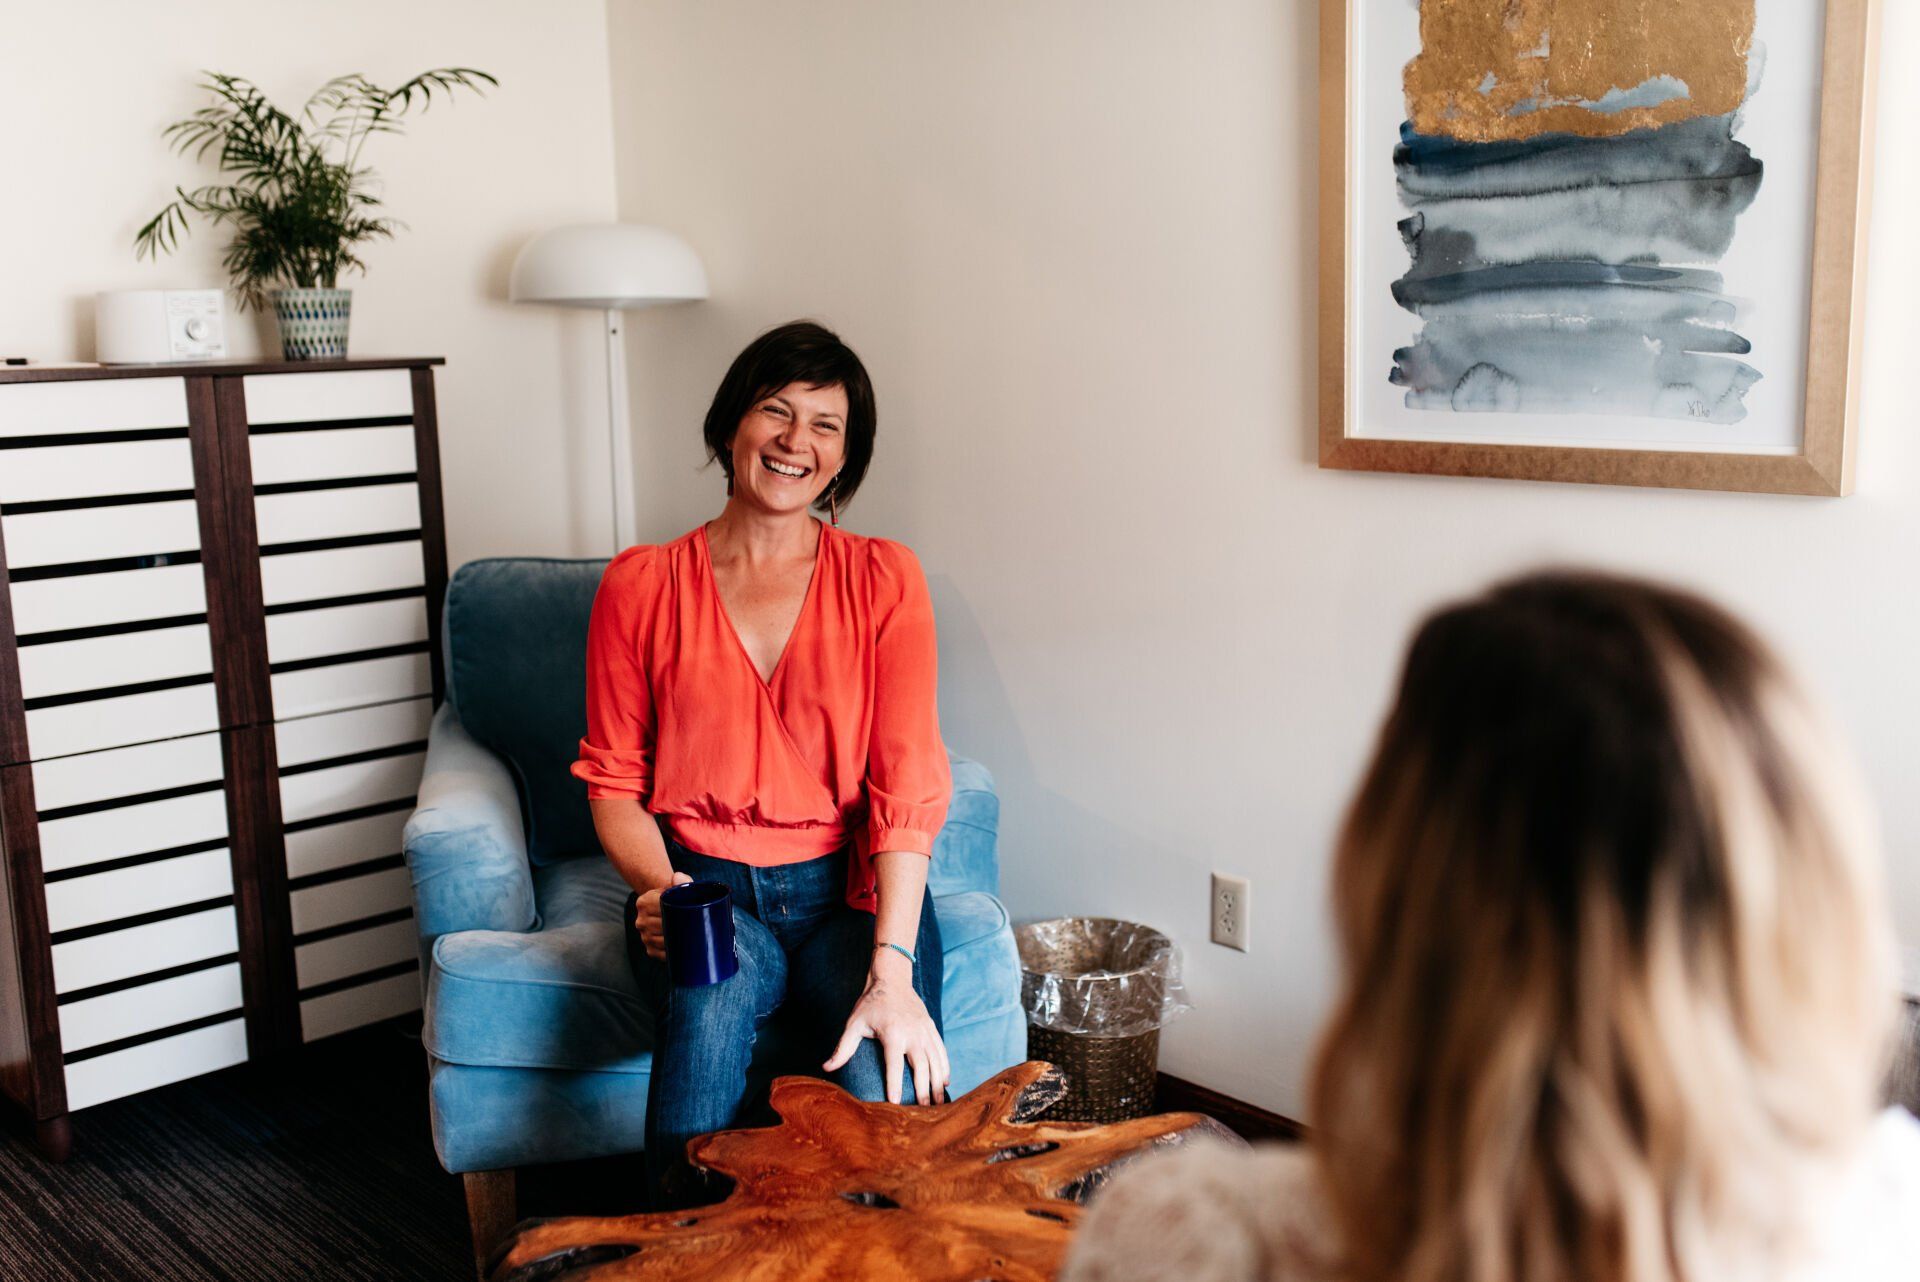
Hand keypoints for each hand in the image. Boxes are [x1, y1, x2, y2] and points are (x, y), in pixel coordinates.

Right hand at [633, 871, 693, 960]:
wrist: (667, 907)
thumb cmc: (676, 896)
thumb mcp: (677, 886)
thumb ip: (681, 881)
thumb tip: (678, 877)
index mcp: (643, 902)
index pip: (661, 908)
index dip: (677, 911)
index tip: (690, 913)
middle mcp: (640, 920)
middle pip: (661, 927)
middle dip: (678, 927)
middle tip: (695, 926)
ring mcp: (644, 936)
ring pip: (661, 941)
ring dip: (675, 941)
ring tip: (690, 937)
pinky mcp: (649, 950)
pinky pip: (661, 954)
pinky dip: (672, 953)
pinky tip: (682, 949)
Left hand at [824, 962, 950, 1105]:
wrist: (892, 979)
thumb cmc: (870, 1004)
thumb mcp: (854, 1024)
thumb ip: (843, 1048)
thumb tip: (827, 1067)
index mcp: (893, 1033)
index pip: (894, 1065)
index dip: (894, 1084)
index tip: (896, 1103)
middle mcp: (912, 1033)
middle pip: (921, 1067)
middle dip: (923, 1090)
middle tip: (924, 1110)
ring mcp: (925, 1031)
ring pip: (936, 1061)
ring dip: (938, 1083)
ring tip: (939, 1102)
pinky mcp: (931, 1028)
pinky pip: (941, 1051)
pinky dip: (945, 1067)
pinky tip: (946, 1081)